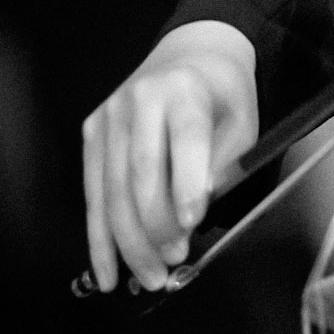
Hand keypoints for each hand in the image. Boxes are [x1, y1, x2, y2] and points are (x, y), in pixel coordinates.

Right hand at [82, 20, 258, 290]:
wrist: (191, 56)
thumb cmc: (222, 97)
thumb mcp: (242, 123)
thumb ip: (223, 165)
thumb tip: (192, 214)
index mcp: (185, 89)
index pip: (185, 139)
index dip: (186, 184)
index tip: (193, 224)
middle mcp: (140, 98)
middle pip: (141, 174)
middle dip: (155, 227)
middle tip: (174, 262)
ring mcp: (109, 116)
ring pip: (112, 192)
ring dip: (128, 243)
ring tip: (149, 277)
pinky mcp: (91, 133)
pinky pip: (94, 195)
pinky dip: (99, 239)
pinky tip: (108, 272)